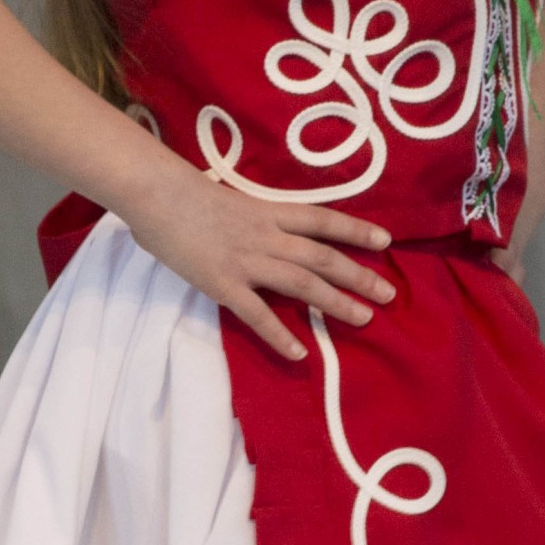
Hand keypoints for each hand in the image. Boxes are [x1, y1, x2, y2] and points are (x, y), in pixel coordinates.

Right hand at [121, 148, 394, 361]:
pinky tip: (300, 353)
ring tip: (364, 319)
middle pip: (323, 257)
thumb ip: (252, 217)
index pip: (323, 220)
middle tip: (388, 295)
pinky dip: (280, 336)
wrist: (156, 194)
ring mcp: (247, 261)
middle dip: (359, 276)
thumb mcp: (233, 198)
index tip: (385, 242)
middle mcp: (267, 236)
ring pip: (303, 283)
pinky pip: (258, 315)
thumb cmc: (186, 192)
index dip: (355, 231)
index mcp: (269, 211)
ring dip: (336, 302)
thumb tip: (261, 230)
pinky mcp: (223, 284)